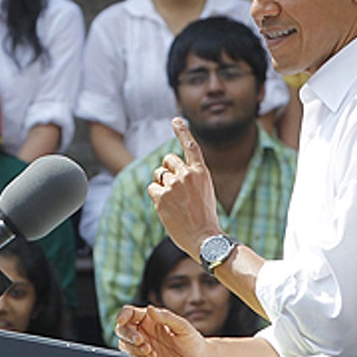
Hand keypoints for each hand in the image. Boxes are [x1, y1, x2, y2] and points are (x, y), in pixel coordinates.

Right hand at [116, 304, 206, 356]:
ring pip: (124, 343)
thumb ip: (166, 317)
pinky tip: (152, 356)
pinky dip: (137, 356)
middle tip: (141, 341)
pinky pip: (131, 356)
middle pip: (122, 328)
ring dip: (133, 347)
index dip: (123, 315)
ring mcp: (142, 344)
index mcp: (151, 318)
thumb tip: (150, 308)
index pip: (130, 313)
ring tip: (150, 351)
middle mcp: (144, 330)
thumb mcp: (182, 326)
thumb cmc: (192, 340)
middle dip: (128, 334)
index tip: (122, 320)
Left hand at [148, 118, 223, 259]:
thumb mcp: (203, 191)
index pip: (191, 146)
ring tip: (174, 202)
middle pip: (168, 160)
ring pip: (159, 175)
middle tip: (174, 189)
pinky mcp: (162, 196)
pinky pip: (152, 188)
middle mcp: (187, 174)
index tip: (175, 120)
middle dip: (167, 170)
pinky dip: (156, 196)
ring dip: (162, 185)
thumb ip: (190, 178)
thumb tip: (166, 173)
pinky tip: (167, 208)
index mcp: (201, 172)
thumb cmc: (204, 217)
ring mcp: (174, 184)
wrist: (204, 236)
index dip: (183, 131)